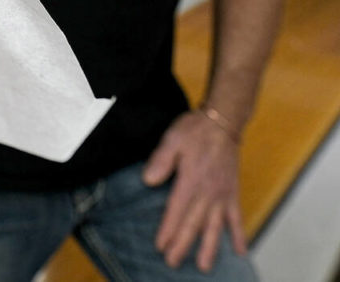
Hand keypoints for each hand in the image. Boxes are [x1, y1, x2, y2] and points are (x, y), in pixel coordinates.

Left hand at [142, 111, 246, 271]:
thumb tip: (148, 180)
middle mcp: (208, 191)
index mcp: (191, 180)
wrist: (223, 122)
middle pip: (194, 223)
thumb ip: (161, 160)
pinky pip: (236, 217)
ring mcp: (222, 194)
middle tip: (173, 262)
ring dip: (210, 247)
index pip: (177, 210)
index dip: (168, 229)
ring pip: (215, 226)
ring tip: (204, 266)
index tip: (161, 246)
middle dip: (183, 244)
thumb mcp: (172, 139)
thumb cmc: (195, 130)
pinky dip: (238, 235)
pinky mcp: (232, 193)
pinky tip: (240, 251)